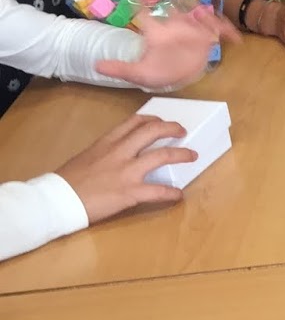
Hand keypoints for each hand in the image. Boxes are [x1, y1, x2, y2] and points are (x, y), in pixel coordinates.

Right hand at [55, 114, 196, 223]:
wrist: (57, 200)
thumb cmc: (69, 180)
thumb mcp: (87, 156)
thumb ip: (106, 151)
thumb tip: (120, 153)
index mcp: (107, 142)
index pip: (134, 122)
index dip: (152, 119)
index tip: (161, 121)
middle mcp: (120, 152)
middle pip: (153, 131)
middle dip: (172, 129)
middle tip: (183, 131)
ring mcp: (127, 171)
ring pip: (163, 156)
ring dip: (181, 154)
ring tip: (192, 156)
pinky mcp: (130, 192)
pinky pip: (158, 191)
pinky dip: (172, 192)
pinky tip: (178, 194)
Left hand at [95, 7, 238, 88]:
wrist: (179, 76)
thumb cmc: (159, 72)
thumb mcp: (140, 74)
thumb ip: (121, 69)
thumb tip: (95, 66)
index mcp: (157, 34)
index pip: (147, 16)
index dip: (142, 5)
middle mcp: (175, 28)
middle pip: (176, 9)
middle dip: (180, 1)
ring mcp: (192, 31)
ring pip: (198, 15)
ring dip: (204, 14)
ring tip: (209, 16)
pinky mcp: (207, 38)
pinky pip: (220, 32)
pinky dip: (228, 33)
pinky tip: (236, 41)